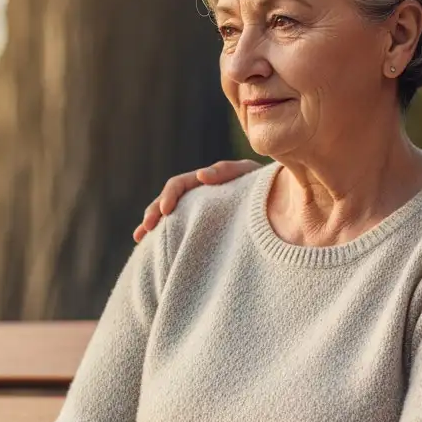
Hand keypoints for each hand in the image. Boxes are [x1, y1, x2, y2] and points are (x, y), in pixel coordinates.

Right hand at [133, 159, 261, 241]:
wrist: (283, 204)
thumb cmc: (269, 189)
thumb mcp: (251, 176)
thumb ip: (230, 172)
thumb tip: (200, 175)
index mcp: (207, 180)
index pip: (179, 184)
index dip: (169, 196)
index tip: (164, 212)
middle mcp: (198, 193)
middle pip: (167, 200)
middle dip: (153, 213)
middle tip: (143, 230)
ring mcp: (198, 210)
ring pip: (169, 216)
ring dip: (152, 224)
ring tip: (139, 238)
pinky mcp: (202, 226)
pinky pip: (179, 230)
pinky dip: (165, 236)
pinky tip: (153, 249)